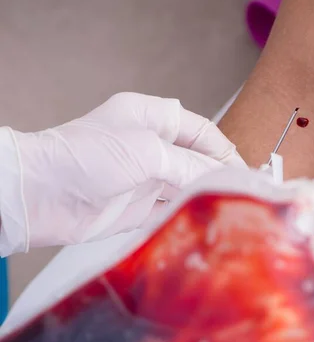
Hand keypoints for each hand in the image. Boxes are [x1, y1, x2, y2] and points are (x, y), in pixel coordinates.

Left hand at [0, 92, 245, 254]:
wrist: (41, 195)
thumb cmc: (85, 157)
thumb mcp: (145, 151)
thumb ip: (187, 164)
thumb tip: (217, 178)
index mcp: (153, 119)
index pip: (201, 130)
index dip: (225, 148)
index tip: (244, 169)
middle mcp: (152, 147)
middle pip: (198, 160)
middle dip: (220, 175)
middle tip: (245, 192)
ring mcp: (146, 178)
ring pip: (187, 186)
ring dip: (206, 197)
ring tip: (232, 209)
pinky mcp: (139, 207)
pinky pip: (172, 211)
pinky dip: (188, 217)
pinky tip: (206, 222)